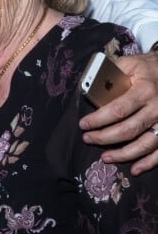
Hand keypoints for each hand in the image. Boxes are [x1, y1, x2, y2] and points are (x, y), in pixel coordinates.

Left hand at [79, 50, 157, 174]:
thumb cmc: (147, 67)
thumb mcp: (130, 63)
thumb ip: (111, 73)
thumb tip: (90, 85)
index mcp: (144, 91)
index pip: (118, 110)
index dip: (98, 120)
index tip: (83, 124)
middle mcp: (157, 109)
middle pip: (129, 130)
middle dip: (105, 137)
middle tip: (87, 139)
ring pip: (144, 145)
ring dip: (123, 154)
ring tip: (104, 157)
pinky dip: (149, 163)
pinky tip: (135, 169)